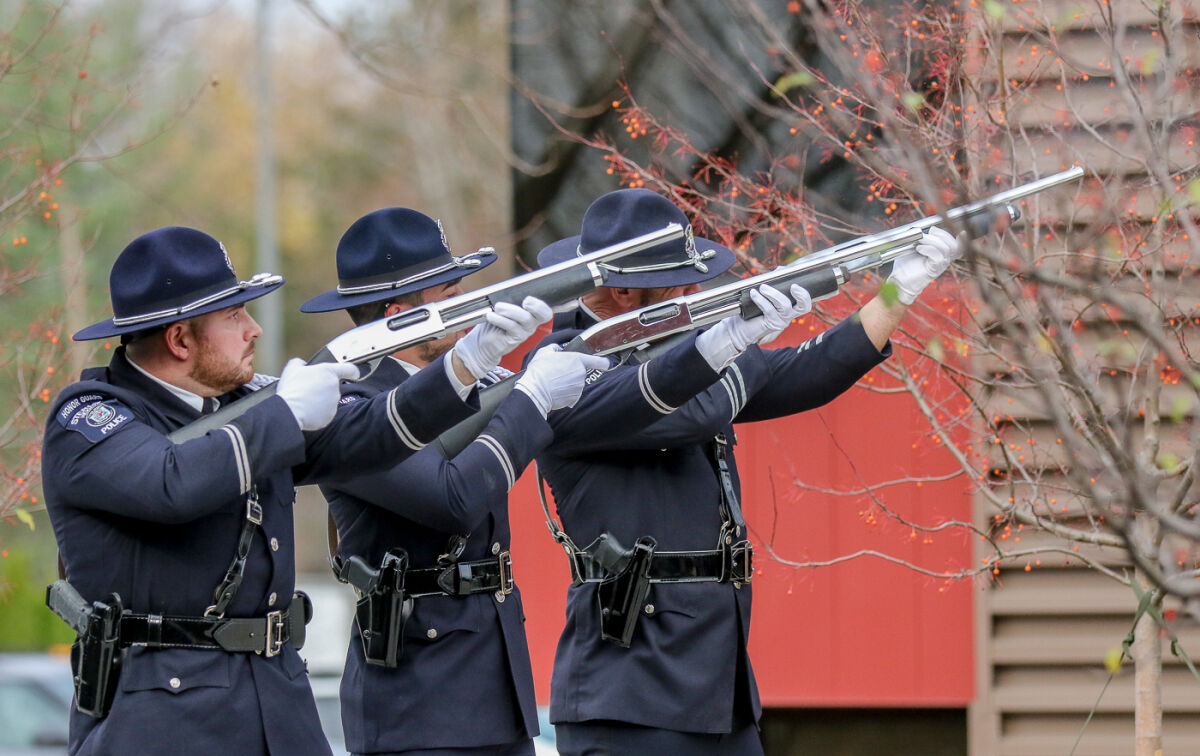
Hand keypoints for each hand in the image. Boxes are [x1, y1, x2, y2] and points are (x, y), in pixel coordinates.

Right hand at [276, 358, 357, 430]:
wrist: (289, 410)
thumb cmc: (291, 389)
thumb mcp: (292, 369)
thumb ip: (300, 363)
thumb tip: (302, 364)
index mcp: (328, 372)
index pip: (349, 369)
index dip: (352, 372)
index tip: (354, 375)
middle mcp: (334, 386)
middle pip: (333, 387)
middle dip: (323, 389)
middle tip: (308, 391)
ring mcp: (334, 402)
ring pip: (329, 400)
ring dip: (320, 401)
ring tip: (305, 401)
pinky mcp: (330, 415)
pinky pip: (325, 413)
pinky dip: (318, 412)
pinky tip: (307, 410)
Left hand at [453, 297, 552, 379]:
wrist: (482, 343)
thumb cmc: (493, 322)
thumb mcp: (503, 306)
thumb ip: (511, 299)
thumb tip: (512, 291)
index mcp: (532, 312)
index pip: (547, 308)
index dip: (552, 305)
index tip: (536, 298)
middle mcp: (532, 322)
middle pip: (544, 314)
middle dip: (537, 306)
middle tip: (526, 301)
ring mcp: (526, 331)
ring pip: (526, 318)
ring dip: (511, 310)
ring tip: (498, 307)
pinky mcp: (516, 339)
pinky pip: (512, 327)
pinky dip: (501, 319)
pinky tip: (491, 316)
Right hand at [514, 345, 609, 416]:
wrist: (535, 390)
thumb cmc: (540, 370)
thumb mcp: (545, 352)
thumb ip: (555, 348)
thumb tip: (558, 350)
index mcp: (576, 359)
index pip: (597, 361)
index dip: (603, 362)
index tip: (607, 363)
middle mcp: (581, 373)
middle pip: (580, 372)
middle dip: (571, 372)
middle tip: (557, 372)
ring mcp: (579, 387)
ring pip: (575, 384)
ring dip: (567, 383)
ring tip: (553, 382)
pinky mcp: (574, 398)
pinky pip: (571, 394)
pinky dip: (565, 393)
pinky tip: (555, 390)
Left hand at [696, 284, 810, 370]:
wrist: (738, 328)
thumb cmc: (751, 310)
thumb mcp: (765, 295)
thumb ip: (774, 283)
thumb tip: (780, 270)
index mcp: (790, 308)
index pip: (805, 302)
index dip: (805, 293)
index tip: (797, 282)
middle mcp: (788, 315)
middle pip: (804, 307)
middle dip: (802, 295)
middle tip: (794, 286)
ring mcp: (781, 321)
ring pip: (785, 306)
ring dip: (774, 294)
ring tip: (763, 287)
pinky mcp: (771, 324)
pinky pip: (769, 310)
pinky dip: (761, 300)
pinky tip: (754, 294)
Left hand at [887, 226, 961, 304]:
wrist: (900, 280)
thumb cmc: (906, 264)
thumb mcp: (913, 247)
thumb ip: (921, 237)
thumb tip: (923, 228)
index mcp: (942, 253)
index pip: (957, 246)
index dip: (963, 239)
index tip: (963, 232)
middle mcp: (944, 259)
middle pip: (953, 245)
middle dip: (941, 234)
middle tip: (927, 233)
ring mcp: (940, 265)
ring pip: (945, 249)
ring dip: (931, 240)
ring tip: (919, 241)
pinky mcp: (934, 270)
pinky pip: (938, 256)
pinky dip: (928, 249)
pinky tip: (919, 249)